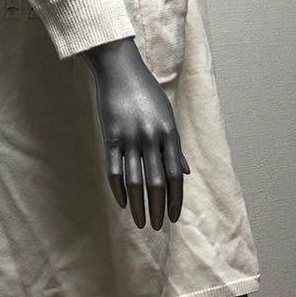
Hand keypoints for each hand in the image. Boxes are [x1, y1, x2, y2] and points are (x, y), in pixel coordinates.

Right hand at [81, 38, 189, 229]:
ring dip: (139, 205)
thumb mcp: (167, 116)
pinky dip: (118, 189)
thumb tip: (185, 172)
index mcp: (169, 133)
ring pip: (135, 180)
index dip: (175, 199)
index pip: (174, 175)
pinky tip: (123, 203)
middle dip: (158, 208)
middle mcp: (152, 137)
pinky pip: (114, 169)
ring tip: (140, 222)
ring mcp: (130, 137)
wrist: (120, 69)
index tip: (173, 218)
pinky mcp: (111, 136)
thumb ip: (175, 147)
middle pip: (156, 181)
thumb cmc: (146, 92)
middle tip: (156, 227)